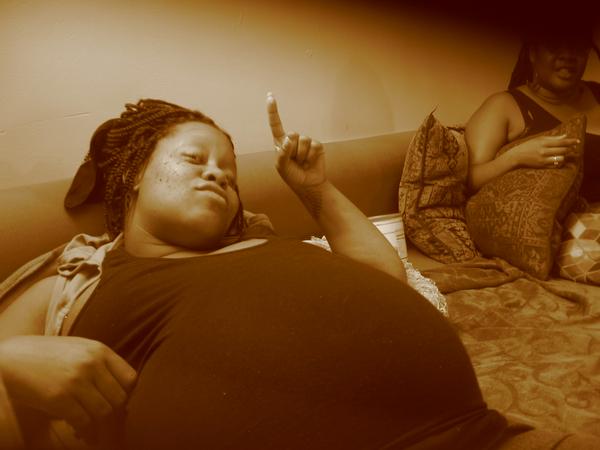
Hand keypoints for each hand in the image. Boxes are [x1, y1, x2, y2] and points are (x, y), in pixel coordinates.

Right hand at [0, 335, 135, 439]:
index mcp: (99, 350)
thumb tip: (121, 394)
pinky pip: (84, 421)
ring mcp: (76, 380)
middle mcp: (91, 363)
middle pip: (120, 398)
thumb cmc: (46, 355)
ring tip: (93, 431)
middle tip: (106, 424)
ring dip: (101, 427)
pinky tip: (78, 431)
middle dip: (115, 415)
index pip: (131, 379)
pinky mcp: (59, 397)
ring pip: (105, 412)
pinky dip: (85, 430)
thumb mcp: (78, 349)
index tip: (117, 404)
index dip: (127, 395)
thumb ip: (100, 365)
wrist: (11, 358)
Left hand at [266, 92, 325, 191]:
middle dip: (293, 149)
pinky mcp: (317, 146)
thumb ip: (282, 153)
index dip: (273, 111)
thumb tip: (290, 138)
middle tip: (294, 161)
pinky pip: (313, 146)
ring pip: (303, 140)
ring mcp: (306, 142)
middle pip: (292, 134)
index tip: (270, 96)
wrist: (308, 184)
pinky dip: (311, 157)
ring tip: (302, 163)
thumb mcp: (281, 167)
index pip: (276, 124)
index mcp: (281, 142)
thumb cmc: (292, 175)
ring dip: (302, 155)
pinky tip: (310, 162)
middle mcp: (293, 140)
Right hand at [509, 134, 579, 168]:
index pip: (561, 142)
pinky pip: (555, 165)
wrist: (516, 156)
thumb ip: (553, 138)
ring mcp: (543, 159)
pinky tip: (559, 160)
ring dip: (564, 156)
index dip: (571, 141)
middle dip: (569, 149)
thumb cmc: (528, 146)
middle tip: (572, 148)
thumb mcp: (539, 139)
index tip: (577, 141)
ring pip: (560, 158)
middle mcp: (544, 151)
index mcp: (543, 143)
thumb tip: (565, 136)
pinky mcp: (542, 166)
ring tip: (564, 154)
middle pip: (563, 150)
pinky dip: (559, 162)